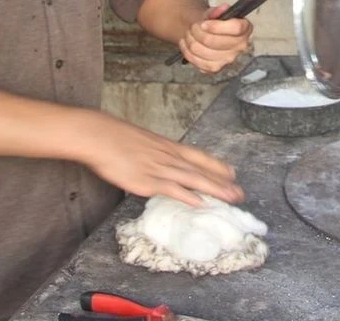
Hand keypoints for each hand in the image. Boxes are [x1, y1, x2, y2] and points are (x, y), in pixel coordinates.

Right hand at [79, 112, 243, 206]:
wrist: (99, 136)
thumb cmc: (114, 137)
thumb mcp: (141, 141)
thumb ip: (152, 153)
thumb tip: (155, 161)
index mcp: (167, 146)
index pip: (198, 156)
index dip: (216, 165)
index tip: (232, 172)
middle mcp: (168, 157)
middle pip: (201, 169)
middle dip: (222, 182)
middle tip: (241, 193)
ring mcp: (159, 168)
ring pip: (193, 180)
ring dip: (215, 189)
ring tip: (232, 198)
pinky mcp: (147, 180)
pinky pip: (171, 189)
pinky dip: (187, 197)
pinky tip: (201, 204)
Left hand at [178, 4, 252, 73]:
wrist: (207, 33)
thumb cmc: (213, 22)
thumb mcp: (215, 12)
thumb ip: (218, 10)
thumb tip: (224, 7)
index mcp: (245, 29)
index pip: (236, 28)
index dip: (216, 26)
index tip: (203, 23)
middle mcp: (240, 46)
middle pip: (214, 41)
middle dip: (197, 32)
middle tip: (193, 26)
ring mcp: (229, 59)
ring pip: (202, 51)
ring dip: (190, 40)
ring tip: (189, 33)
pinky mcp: (216, 68)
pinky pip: (197, 61)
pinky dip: (187, 51)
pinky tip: (186, 43)